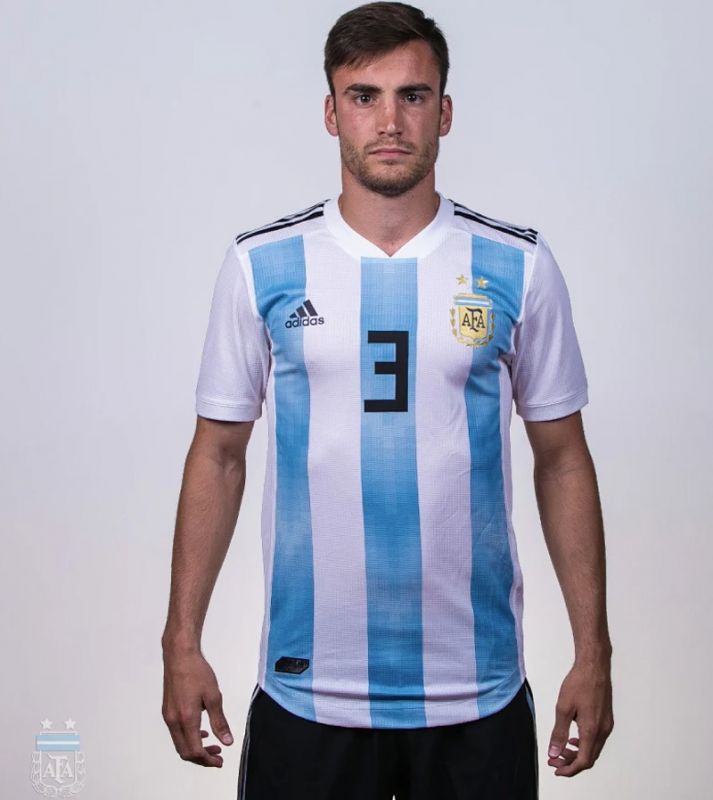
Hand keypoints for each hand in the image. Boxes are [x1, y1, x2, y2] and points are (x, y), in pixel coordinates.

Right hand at [162, 647, 233, 766]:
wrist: (179, 656)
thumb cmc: (198, 673)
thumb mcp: (214, 696)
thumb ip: (219, 721)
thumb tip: (227, 742)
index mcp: (186, 719)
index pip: (195, 751)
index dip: (208, 761)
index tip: (220, 761)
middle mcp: (174, 721)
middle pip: (185, 751)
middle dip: (202, 759)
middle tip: (218, 757)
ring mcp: (168, 716)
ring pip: (180, 743)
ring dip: (195, 749)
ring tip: (212, 746)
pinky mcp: (167, 711)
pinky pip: (177, 733)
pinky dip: (189, 738)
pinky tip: (201, 732)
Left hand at [547, 658, 613, 776]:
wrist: (594, 666)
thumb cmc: (579, 683)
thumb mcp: (563, 708)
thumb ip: (559, 733)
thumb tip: (554, 752)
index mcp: (592, 730)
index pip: (583, 761)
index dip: (569, 769)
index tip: (556, 769)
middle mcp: (603, 731)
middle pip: (589, 758)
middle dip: (571, 763)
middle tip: (554, 760)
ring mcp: (606, 725)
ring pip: (593, 749)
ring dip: (577, 754)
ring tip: (561, 751)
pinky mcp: (606, 719)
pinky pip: (596, 739)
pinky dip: (584, 744)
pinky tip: (573, 739)